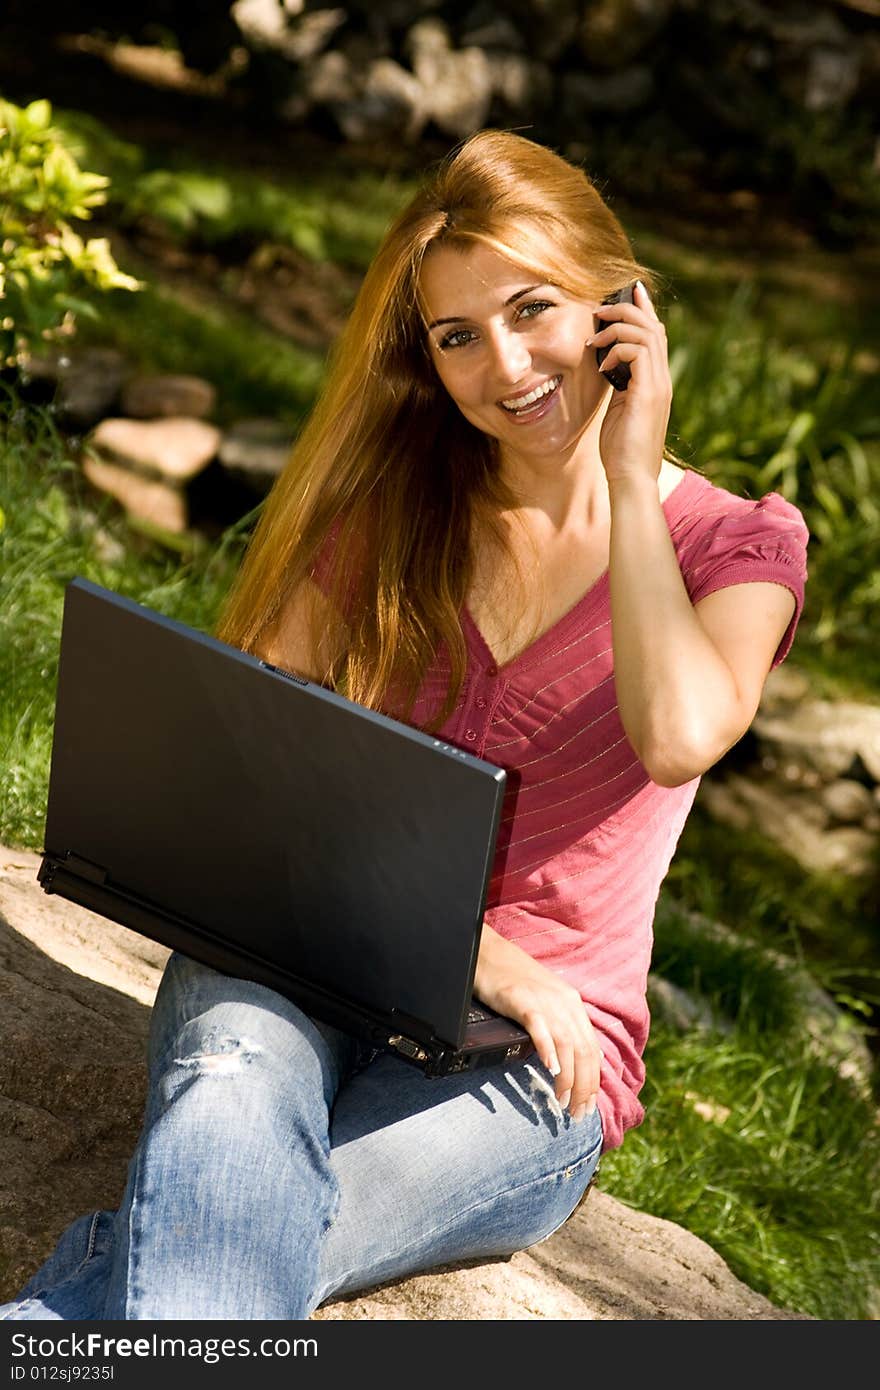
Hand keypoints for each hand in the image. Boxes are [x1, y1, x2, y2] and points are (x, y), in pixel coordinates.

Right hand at [474, 924, 602, 1120]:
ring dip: (568, 1078)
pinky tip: (550, 1068)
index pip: (592, 1050)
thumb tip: (575, 1062)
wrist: (488, 951)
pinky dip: (547, 1049)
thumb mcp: (545, 1002)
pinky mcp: (522, 999)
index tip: (587, 1107)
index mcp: (573, 1005)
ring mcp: (544, 1000)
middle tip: (576, 1114)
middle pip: (584, 1051)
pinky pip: (540, 1027)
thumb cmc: (513, 980)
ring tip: (563, 1101)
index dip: (593, 1082)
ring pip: (567, 1044)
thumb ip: (561, 1026)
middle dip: (584, 1088)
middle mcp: (564, 1003)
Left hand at [590, 280, 671, 488]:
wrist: (631, 477)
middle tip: (599, 308)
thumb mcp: (618, 408)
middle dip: (626, 308)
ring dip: (617, 326)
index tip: (627, 291)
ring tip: (594, 338)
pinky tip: (601, 364)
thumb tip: (607, 365)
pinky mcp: (648, 392)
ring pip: (647, 333)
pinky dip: (616, 349)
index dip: (643, 309)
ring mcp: (658, 384)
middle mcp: (662, 378)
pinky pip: (636, 351)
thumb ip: (618, 384)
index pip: (655, 335)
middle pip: (653, 326)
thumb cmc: (620, 449)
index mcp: (656, 381)